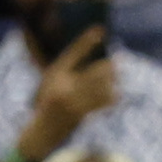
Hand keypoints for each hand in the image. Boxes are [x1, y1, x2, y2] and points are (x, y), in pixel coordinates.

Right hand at [23, 27, 116, 155]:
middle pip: (93, 71)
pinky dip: (111, 98)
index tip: (100, 30)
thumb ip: (67, 70)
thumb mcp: (51, 82)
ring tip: (118, 77)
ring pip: (100, 87)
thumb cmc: (48, 103)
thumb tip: (85, 56)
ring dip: (112, 82)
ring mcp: (71, 100)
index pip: (74, 52)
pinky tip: (117, 95)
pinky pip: (101, 104)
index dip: (88, 41)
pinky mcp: (80, 114)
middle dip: (108, 66)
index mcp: (54, 73)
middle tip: (118, 60)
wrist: (42, 131)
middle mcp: (62, 85)